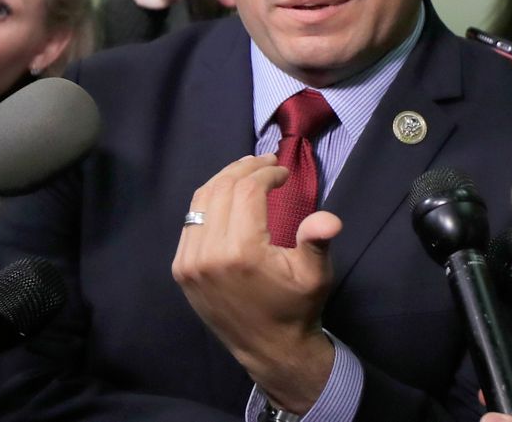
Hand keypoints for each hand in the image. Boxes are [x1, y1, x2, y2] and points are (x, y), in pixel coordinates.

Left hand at [171, 154, 339, 413]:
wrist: (269, 349)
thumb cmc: (295, 308)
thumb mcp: (314, 275)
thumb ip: (316, 241)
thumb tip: (329, 219)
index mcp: (241, 252)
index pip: (247, 191)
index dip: (266, 173)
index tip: (283, 172)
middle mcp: (208, 254)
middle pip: (221, 189)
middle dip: (244, 169)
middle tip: (265, 162)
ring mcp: (189, 262)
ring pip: (201, 201)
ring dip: (224, 180)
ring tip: (246, 171)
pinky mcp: (181, 269)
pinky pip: (191, 222)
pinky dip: (208, 202)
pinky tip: (226, 197)